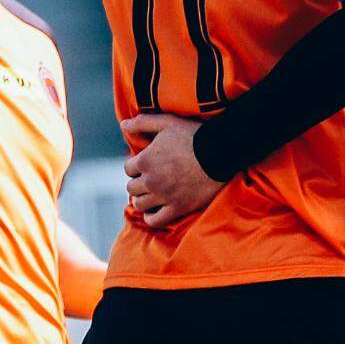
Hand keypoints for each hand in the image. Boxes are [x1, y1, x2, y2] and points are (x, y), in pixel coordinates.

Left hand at [122, 113, 220, 228]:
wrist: (221, 152)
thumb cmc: (193, 135)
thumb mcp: (167, 122)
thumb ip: (143, 122)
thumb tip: (123, 124)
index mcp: (145, 161)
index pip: (128, 169)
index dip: (137, 166)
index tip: (147, 164)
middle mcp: (150, 181)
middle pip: (132, 188)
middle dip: (139, 183)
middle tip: (150, 179)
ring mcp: (164, 196)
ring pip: (140, 204)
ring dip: (143, 199)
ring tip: (152, 195)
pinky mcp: (178, 208)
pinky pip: (155, 221)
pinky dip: (151, 218)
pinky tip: (154, 211)